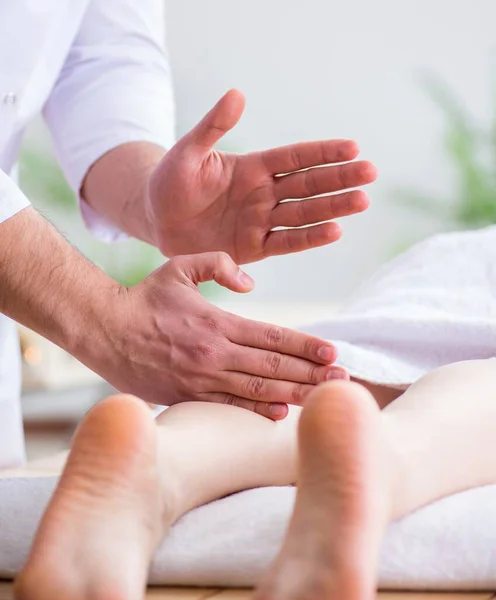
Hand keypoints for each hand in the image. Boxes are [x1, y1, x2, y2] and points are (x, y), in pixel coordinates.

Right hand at [108, 251, 347, 418]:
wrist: (104, 329)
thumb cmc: (144, 297)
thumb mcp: (180, 267)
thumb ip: (219, 264)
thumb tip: (250, 282)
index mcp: (218, 322)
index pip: (273, 335)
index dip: (306, 345)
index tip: (333, 353)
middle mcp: (215, 352)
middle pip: (273, 365)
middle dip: (311, 374)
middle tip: (342, 382)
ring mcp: (202, 378)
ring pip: (257, 389)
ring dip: (293, 394)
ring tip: (322, 399)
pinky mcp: (187, 395)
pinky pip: (228, 406)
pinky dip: (256, 411)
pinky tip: (280, 414)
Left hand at [147, 90, 377, 263]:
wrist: (157, 219)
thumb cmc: (171, 182)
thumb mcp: (188, 152)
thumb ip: (213, 127)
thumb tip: (237, 94)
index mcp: (253, 167)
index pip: (295, 157)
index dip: (322, 152)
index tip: (353, 147)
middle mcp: (264, 193)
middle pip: (308, 184)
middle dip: (339, 179)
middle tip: (370, 173)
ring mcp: (261, 221)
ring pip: (304, 213)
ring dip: (332, 208)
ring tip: (361, 201)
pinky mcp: (254, 247)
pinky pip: (286, 243)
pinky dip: (309, 238)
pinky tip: (334, 231)